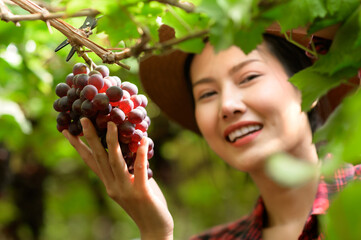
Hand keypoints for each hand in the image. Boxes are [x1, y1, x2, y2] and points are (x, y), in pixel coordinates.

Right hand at [63, 118, 173, 239]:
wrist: (154, 229)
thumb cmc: (145, 204)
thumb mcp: (133, 185)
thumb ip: (130, 169)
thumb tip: (134, 148)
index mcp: (109, 184)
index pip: (91, 162)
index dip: (79, 146)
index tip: (67, 131)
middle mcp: (112, 186)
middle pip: (99, 158)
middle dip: (91, 138)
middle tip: (84, 119)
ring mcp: (125, 190)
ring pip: (115, 162)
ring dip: (112, 142)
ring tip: (111, 124)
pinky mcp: (141, 192)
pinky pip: (139, 169)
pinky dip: (140, 154)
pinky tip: (143, 140)